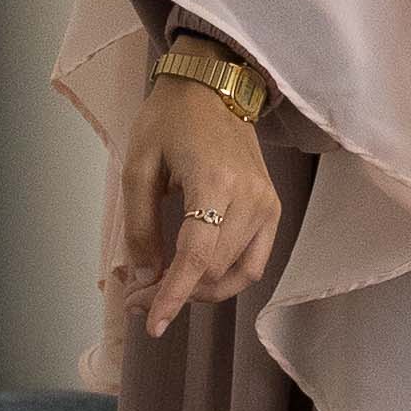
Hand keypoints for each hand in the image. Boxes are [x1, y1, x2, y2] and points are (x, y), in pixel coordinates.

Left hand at [120, 76, 281, 331]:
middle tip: (137, 296)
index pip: (197, 257)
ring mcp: (268, 205)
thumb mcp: (138, 168)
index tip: (151, 325)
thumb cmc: (169, 120)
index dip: (173, 296)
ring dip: (201, 291)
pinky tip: (198, 276)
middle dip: (175, 293)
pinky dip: (227, 278)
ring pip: (237, 274)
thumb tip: (146, 277)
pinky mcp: (274, 208)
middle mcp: (251, 198)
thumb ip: (141, 227)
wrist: (214, 85)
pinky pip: (255, 261)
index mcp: (215, 183)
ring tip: (166, 288)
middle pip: (214, 271)